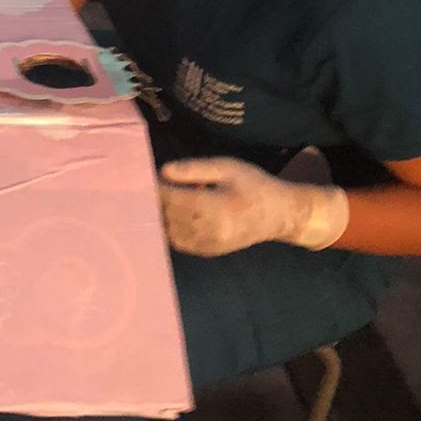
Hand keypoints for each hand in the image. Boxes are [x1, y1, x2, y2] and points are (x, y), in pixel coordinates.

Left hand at [159, 157, 348, 256]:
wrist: (279, 215)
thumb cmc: (254, 185)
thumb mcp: (227, 168)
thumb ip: (194, 169)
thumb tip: (162, 171)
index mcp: (215, 206)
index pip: (172, 199)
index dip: (154, 189)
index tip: (142, 178)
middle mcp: (209, 230)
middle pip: (167, 216)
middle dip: (153, 203)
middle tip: (144, 189)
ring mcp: (207, 244)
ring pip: (168, 232)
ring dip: (159, 217)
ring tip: (157, 201)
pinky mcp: (207, 252)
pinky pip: (178, 242)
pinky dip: (169, 229)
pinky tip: (170, 216)